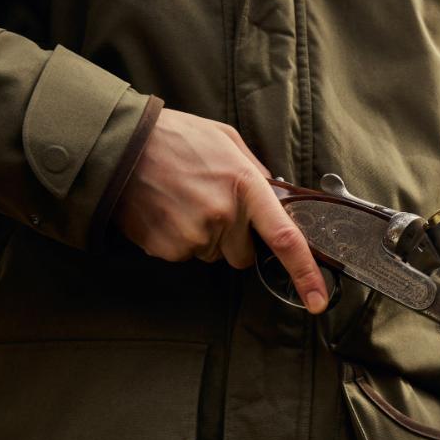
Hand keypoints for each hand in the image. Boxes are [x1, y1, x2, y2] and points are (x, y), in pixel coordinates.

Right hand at [114, 107, 328, 311]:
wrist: (120, 146)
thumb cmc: (176, 138)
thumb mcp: (226, 141)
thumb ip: (255, 172)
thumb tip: (277, 197)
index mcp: (245, 186)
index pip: (285, 238)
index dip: (306, 274)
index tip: (319, 300)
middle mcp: (224, 216)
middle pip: (243, 255)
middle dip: (234, 238)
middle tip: (208, 204)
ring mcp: (195, 235)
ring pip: (213, 255)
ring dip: (205, 236)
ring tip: (182, 201)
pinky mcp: (169, 249)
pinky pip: (186, 255)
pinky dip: (179, 239)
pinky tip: (166, 211)